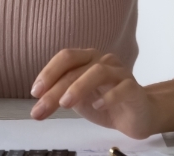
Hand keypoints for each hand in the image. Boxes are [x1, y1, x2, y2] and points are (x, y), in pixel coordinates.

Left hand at [28, 49, 173, 138]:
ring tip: (65, 103)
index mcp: (87, 59)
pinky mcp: (134, 88)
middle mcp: (103, 61)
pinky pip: (122, 88)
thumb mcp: (77, 99)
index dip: (48, 72)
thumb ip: (60, 95)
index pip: (66, 58)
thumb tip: (38, 101)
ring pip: (98, 72)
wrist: (138, 115)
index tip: (35, 92)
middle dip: (55, 89)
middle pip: (76, 68)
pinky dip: (108, 96)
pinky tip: (97, 106)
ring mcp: (120, 72)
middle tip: (41, 108)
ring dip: (78, 87)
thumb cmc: (105, 103)